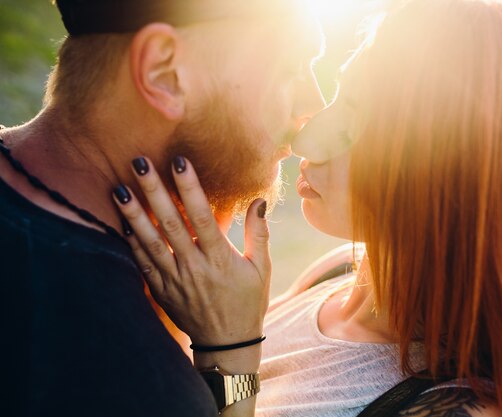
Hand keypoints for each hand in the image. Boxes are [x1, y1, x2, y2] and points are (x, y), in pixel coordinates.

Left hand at [113, 156, 270, 345]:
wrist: (227, 343)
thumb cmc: (248, 301)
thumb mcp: (261, 268)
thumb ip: (259, 233)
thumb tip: (258, 200)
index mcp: (220, 259)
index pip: (201, 217)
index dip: (189, 188)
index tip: (178, 161)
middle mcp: (194, 267)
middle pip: (170, 224)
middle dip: (154, 192)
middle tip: (139, 163)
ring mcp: (175, 280)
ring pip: (150, 242)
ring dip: (134, 215)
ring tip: (119, 189)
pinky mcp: (162, 291)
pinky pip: (143, 263)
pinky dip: (132, 242)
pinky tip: (123, 221)